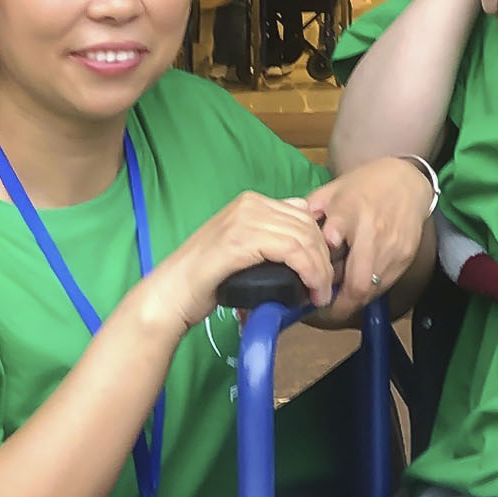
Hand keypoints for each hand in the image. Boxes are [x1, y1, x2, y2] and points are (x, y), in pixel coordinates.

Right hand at [138, 191, 338, 335]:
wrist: (171, 294)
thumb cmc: (208, 281)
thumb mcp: (246, 251)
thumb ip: (271, 242)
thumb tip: (308, 251)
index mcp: (252, 202)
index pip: (304, 215)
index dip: (321, 244)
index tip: (325, 272)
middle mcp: (250, 203)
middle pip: (308, 224)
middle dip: (324, 258)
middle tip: (326, 288)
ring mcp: (245, 218)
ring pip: (304, 237)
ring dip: (321, 269)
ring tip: (320, 294)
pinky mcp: (241, 239)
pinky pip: (291, 249)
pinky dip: (309, 270)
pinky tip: (312, 288)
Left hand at [307, 158, 436, 311]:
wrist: (408, 181)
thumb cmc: (364, 186)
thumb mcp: (332, 191)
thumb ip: (309, 213)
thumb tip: (288, 237)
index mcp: (350, 209)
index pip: (339, 230)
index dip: (326, 253)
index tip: (313, 275)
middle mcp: (373, 231)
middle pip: (358, 281)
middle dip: (338, 303)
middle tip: (321, 306)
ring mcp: (392, 248)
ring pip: (371, 289)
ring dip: (352, 300)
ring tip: (336, 299)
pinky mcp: (405, 258)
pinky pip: (384, 285)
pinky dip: (368, 291)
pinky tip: (356, 286)